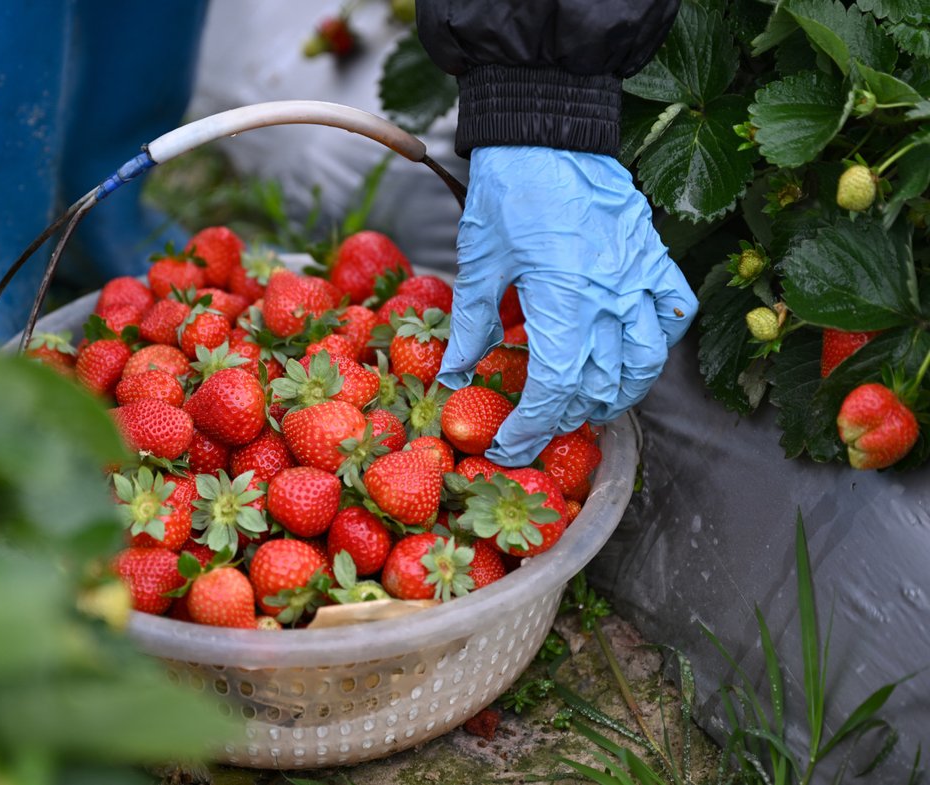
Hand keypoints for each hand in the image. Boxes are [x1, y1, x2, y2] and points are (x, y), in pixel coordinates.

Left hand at [437, 146, 697, 465]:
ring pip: (645, 362)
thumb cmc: (508, 190)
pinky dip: (658, 341)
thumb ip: (471, 323)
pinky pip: (673, 313)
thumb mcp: (479, 260)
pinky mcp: (653, 257)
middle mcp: (610, 297)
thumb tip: (455, 373)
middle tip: (537, 427)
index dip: (531, 428)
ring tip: (591, 406)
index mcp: (563, 301)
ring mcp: (639, 278)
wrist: (548, 129)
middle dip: (566, 417)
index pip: (555, 389)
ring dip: (619, 394)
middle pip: (599, 384)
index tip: (507, 446)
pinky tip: (636, 353)